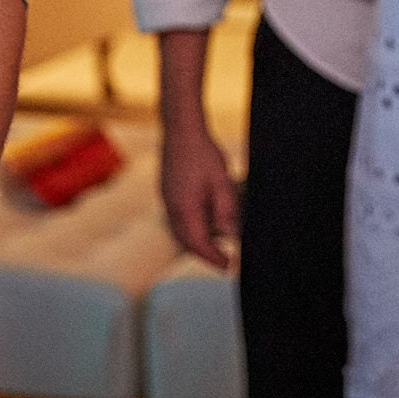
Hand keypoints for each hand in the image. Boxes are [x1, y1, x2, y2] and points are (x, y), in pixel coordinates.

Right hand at [160, 120, 239, 269]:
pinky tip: (204, 223)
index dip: (213, 258)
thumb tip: (231, 237)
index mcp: (185, 209)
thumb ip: (226, 212)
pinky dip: (191, 228)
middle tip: (223, 260)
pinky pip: (178, 219)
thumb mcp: (222, 183)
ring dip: (197, 241)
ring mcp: (167, 200)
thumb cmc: (203, 154)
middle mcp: (172, 209)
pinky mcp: (167, 193)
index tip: (227, 267)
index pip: (199, 244)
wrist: (181, 130)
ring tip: (216, 245)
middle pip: (187, 242)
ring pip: (181, 231)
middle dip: (205, 254)